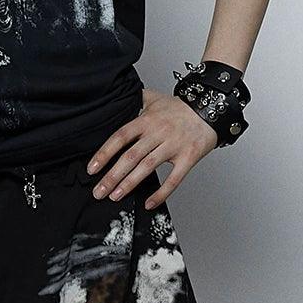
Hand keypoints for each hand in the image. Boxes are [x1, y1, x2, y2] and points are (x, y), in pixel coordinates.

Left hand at [86, 88, 217, 207]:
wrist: (211, 109)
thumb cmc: (180, 107)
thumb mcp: (153, 98)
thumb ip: (135, 101)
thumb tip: (116, 101)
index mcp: (146, 120)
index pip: (120, 137)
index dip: (104, 154)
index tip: (92, 169)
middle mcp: (158, 133)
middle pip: (130, 157)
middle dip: (112, 176)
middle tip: (99, 191)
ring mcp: (173, 146)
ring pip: (147, 168)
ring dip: (129, 184)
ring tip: (115, 196)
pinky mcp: (188, 158)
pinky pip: (174, 179)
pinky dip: (161, 193)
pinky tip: (149, 203)